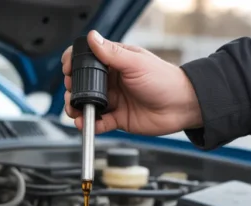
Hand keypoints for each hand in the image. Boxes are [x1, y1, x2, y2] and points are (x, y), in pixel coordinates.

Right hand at [62, 30, 202, 134]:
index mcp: (115, 62)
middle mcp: (112, 81)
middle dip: (72, 89)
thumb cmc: (165, 80)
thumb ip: (111, 52)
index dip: (74, 64)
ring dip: (77, 108)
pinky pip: (99, 122)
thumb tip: (91, 38)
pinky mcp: (118, 118)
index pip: (87, 59)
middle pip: (83, 84)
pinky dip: (90, 124)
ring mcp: (115, 100)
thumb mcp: (135, 62)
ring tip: (75, 110)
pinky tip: (86, 123)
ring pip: (88, 104)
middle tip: (71, 92)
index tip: (68, 70)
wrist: (182, 106)